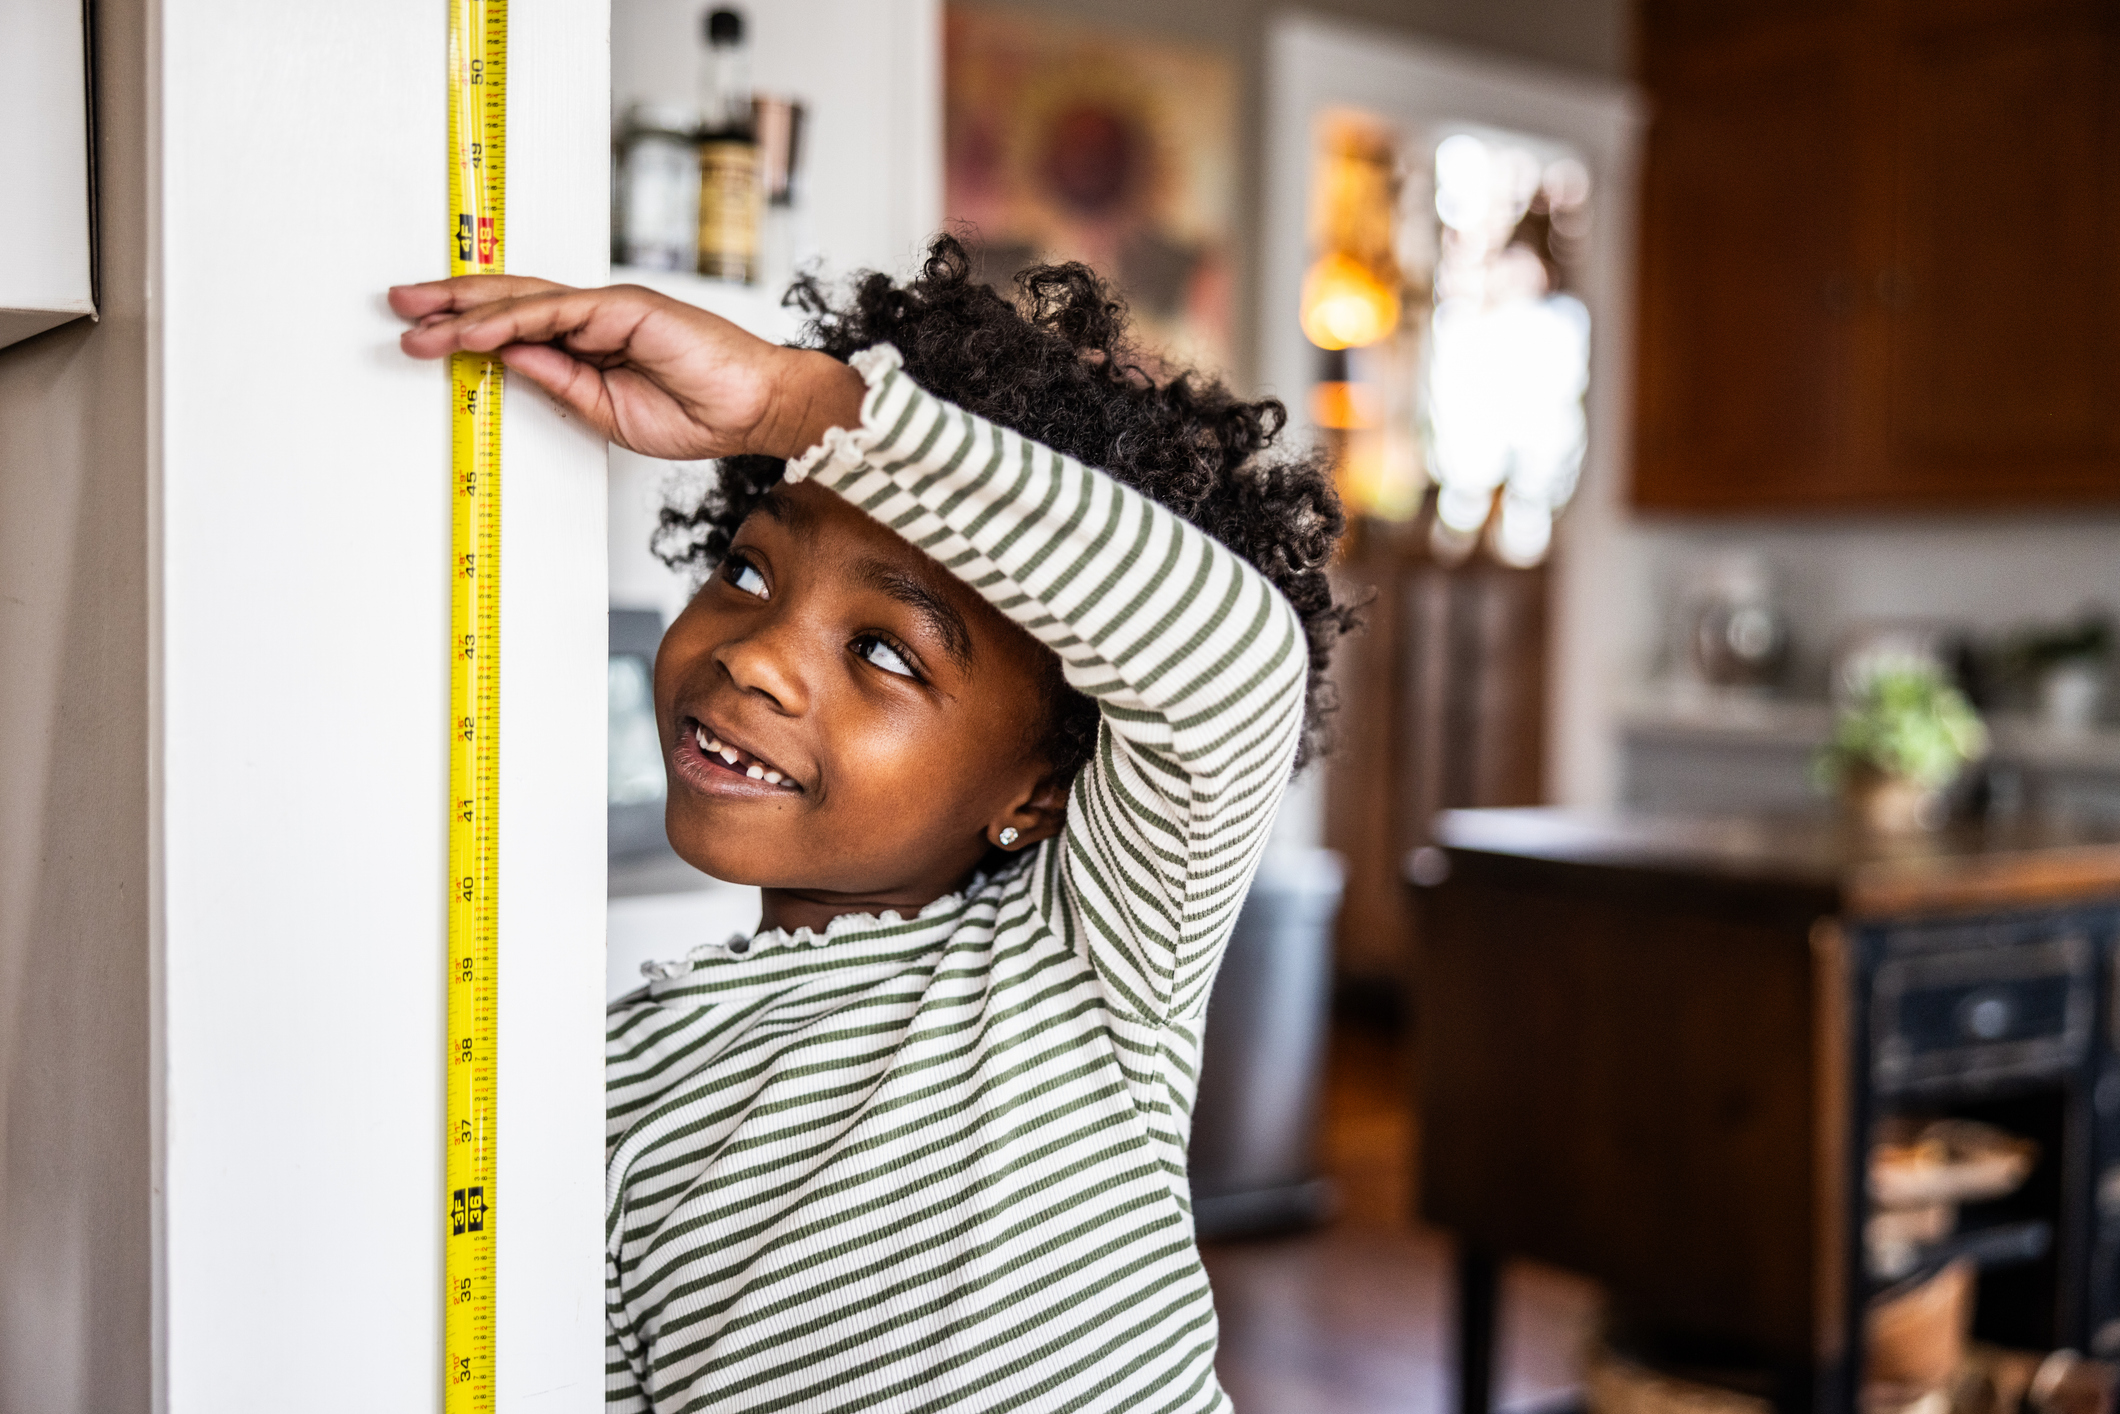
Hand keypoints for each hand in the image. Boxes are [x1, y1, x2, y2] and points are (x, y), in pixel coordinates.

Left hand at [388, 276, 863, 460]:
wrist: (755, 409)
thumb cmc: (699, 413)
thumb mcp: (605, 411)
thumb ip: (558, 382)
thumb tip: (507, 361)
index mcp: (591, 341)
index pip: (518, 324)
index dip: (468, 326)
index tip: (421, 334)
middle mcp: (595, 315)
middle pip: (509, 300)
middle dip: (449, 303)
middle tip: (399, 305)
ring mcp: (609, 307)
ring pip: (523, 300)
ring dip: (465, 311)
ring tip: (419, 321)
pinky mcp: (624, 307)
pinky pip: (554, 312)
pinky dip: (509, 321)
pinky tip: (471, 332)